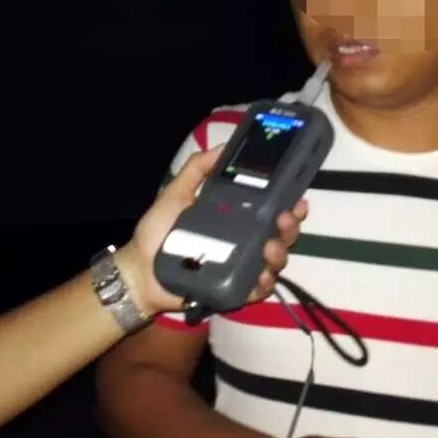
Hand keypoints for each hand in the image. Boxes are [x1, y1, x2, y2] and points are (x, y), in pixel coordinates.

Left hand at [118, 146, 307, 314]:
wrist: (140, 270)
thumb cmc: (158, 232)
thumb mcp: (176, 194)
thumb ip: (197, 169)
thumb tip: (223, 145)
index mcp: (235, 219)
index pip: (270, 210)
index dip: (289, 204)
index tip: (297, 197)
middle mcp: (244, 242)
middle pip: (280, 235)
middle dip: (290, 227)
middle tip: (285, 217)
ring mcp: (241, 268)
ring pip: (275, 262)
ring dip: (280, 253)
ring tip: (269, 246)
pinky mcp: (233, 291)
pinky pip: (257, 290)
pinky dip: (264, 283)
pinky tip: (261, 275)